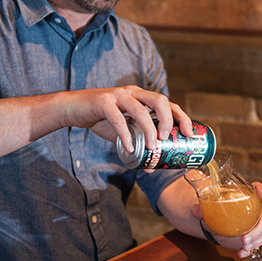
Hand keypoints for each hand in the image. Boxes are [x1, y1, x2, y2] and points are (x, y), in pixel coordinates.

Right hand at [62, 86, 191, 152]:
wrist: (73, 108)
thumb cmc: (101, 118)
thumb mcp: (123, 130)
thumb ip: (138, 144)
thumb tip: (153, 168)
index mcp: (141, 97)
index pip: (167, 103)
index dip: (181, 116)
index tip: (189, 133)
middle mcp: (133, 93)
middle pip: (159, 100)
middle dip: (167, 120)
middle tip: (165, 139)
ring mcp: (118, 95)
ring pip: (140, 110)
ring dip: (148, 130)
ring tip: (151, 148)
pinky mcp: (103, 102)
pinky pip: (118, 119)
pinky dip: (126, 135)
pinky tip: (129, 148)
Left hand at [191, 182, 261, 257]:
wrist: (217, 224)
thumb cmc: (216, 211)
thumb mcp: (208, 210)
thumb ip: (201, 209)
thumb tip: (195, 210)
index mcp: (244, 196)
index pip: (257, 188)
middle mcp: (254, 208)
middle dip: (258, 229)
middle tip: (245, 239)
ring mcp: (257, 222)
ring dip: (257, 240)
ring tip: (244, 247)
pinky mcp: (255, 234)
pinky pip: (261, 240)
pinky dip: (252, 248)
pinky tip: (242, 253)